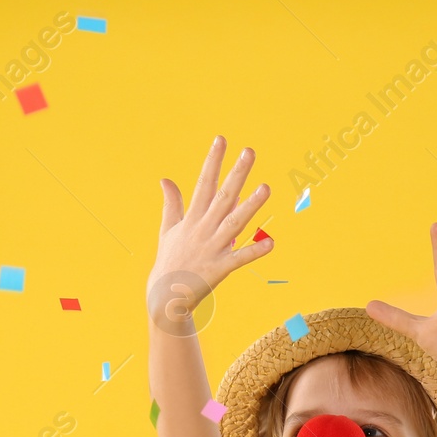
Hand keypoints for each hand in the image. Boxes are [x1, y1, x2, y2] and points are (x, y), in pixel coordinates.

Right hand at [147, 136, 272, 327]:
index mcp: (192, 218)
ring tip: (266, 187)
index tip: (221, 139)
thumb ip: (171, 204)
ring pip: (235, 222)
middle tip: (250, 151)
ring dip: (251, 205)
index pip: (204, 183)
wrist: (164, 297)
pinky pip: (240, 258)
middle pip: (223, 196)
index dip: (213, 161)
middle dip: (237, 173)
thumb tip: (165, 179)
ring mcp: (212, 248)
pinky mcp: (219, 268)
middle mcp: (203, 229)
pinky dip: (255, 251)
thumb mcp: (168, 230)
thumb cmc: (169, 261)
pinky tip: (271, 242)